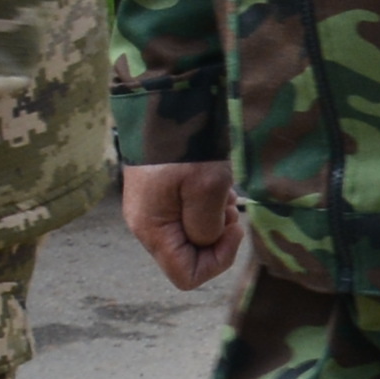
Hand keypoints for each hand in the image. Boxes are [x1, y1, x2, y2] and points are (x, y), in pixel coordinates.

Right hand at [123, 157, 240, 290]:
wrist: (166, 102)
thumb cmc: (186, 145)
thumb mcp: (207, 187)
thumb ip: (207, 227)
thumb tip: (207, 241)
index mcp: (153, 230)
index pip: (187, 276)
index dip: (218, 260)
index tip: (232, 226)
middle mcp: (147, 226)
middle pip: (190, 257)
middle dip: (217, 236)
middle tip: (228, 204)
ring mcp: (151, 210)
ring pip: (192, 235)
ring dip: (214, 218)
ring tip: (221, 188)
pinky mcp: (159, 194)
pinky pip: (187, 214)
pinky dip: (207, 204)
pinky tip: (213, 181)